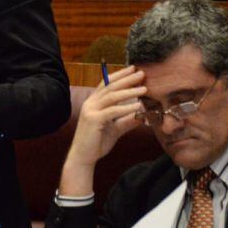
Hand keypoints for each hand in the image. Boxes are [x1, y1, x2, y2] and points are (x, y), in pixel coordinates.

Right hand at [59, 66, 145, 195]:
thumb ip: (126, 121)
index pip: (106, 83)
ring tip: (144, 89)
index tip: (133, 70)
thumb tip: (141, 116)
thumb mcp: (115, 129)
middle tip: (141, 73)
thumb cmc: (96, 142)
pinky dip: (126, 108)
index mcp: (93, 102)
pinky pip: (112, 111)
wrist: (83, 157)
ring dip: (129, 91)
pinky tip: (137, 106)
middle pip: (110, 86)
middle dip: (127, 79)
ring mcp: (91, 110)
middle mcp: (90, 103)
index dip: (120, 75)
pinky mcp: (94, 119)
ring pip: (112, 96)